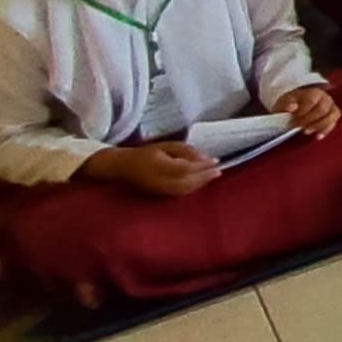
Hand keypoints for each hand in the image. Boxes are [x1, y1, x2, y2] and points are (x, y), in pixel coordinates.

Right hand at [89, 141, 218, 197]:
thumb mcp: (165, 145)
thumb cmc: (146, 153)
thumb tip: (205, 158)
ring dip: (200, 184)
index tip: (216, 160)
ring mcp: (157, 190)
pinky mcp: (158, 195)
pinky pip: (179, 193)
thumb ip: (185, 151)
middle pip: (186, 182)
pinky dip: (193, 188)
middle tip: (219, 170)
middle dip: (204, 177)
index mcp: (158, 164)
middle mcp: (158, 180)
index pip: (184, 168)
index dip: (201, 166)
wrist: (122, 167)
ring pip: (184, 190)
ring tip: (213, 175)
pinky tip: (200, 182)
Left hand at [273, 85, 341, 137]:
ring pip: (332, 115)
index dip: (303, 111)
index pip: (311, 101)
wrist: (298, 104)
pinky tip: (318, 136)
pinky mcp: (334, 115)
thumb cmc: (291, 104)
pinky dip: (326, 130)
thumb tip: (291, 107)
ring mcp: (331, 106)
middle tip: (296, 126)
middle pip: (322, 109)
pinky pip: (334, 122)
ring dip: (319, 125)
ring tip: (306, 131)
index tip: (292, 120)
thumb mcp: (285, 102)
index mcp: (313, 92)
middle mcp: (325, 98)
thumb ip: (287, 104)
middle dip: (309, 120)